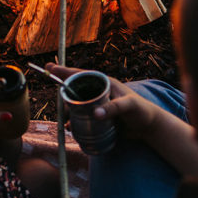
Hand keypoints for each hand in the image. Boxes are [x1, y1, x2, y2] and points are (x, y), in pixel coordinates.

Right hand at [45, 63, 162, 139]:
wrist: (148, 127)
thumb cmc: (142, 111)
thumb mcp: (129, 107)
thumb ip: (113, 109)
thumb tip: (95, 114)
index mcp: (104, 83)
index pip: (81, 74)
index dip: (64, 71)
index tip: (49, 67)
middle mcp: (99, 91)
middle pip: (75, 90)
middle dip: (64, 97)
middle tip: (61, 108)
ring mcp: (98, 104)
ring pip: (76, 105)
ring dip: (68, 112)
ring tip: (67, 122)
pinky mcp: (99, 117)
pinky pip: (82, 117)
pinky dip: (75, 122)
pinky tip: (72, 129)